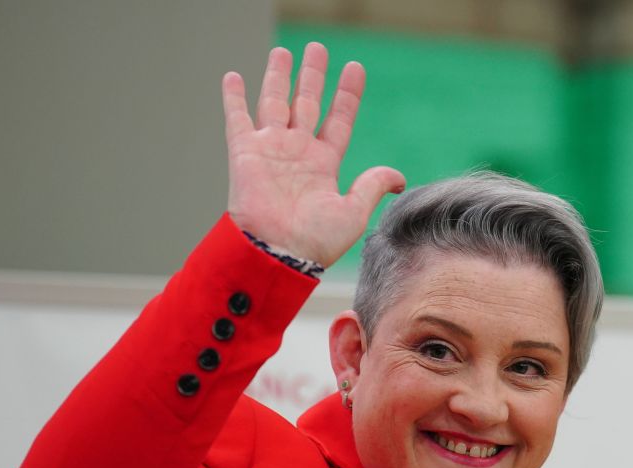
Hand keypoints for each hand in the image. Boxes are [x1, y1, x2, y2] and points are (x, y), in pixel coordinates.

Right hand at [222, 43, 405, 266]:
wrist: (278, 253)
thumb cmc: (315, 240)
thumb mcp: (354, 211)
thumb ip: (373, 186)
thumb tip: (399, 178)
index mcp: (324, 165)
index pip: (338, 120)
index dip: (347, 95)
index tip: (355, 68)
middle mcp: (297, 153)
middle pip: (307, 103)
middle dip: (312, 76)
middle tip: (317, 49)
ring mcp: (271, 151)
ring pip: (275, 103)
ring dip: (278, 77)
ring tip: (282, 53)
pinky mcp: (245, 153)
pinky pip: (238, 119)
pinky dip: (234, 98)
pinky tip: (233, 77)